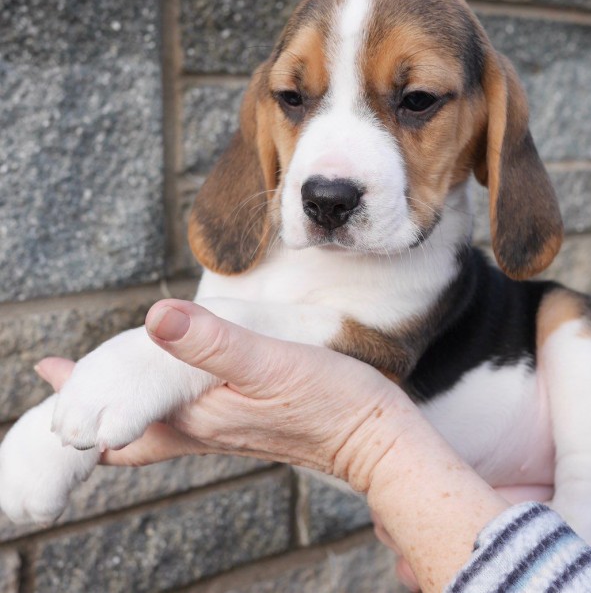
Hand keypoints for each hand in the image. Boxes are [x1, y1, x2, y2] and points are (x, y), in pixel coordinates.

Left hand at [37, 300, 509, 591]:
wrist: (375, 437)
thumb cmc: (331, 403)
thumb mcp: (271, 363)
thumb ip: (213, 342)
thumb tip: (155, 317)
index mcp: (198, 414)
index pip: (120, 412)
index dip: (81, 393)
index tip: (51, 370)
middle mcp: (204, 426)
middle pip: (131, 422)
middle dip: (96, 400)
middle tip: (67, 376)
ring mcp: (226, 426)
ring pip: (158, 416)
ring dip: (126, 396)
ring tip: (108, 375)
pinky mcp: (250, 418)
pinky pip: (189, 412)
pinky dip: (165, 395)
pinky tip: (179, 379)